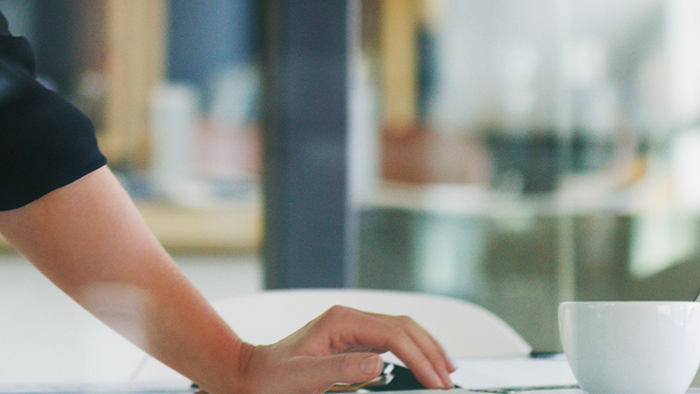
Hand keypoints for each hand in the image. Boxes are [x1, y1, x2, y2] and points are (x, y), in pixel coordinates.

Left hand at [213, 306, 455, 393]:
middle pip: (404, 327)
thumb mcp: (303, 376)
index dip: (419, 358)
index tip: (434, 381)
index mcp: (340, 321)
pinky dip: (412, 351)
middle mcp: (349, 319)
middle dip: (430, 352)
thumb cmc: (271, 377)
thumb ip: (340, 369)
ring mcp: (352, 327)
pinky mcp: (352, 340)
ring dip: (426, 348)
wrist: (251, 374)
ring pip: (401, 330)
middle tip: (448, 380)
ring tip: (445, 371)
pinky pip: (391, 340)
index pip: (393, 335)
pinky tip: (423, 364)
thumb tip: (378, 362)